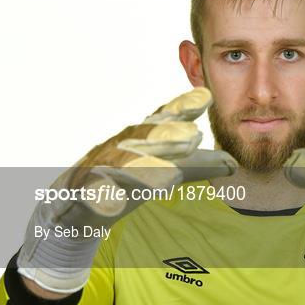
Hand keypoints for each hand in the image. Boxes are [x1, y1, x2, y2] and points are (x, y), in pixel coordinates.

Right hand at [18, 87, 237, 292]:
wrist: (71, 207)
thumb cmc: (125, 180)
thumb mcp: (165, 170)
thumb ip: (198, 166)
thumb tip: (233, 163)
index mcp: (142, 138)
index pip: (164, 119)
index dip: (182, 108)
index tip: (205, 97)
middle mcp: (120, 147)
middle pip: (144, 138)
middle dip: (167, 135)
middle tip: (193, 135)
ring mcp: (98, 169)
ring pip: (119, 165)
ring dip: (141, 166)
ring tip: (166, 175)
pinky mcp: (79, 196)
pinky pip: (88, 195)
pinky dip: (98, 197)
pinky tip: (110, 202)